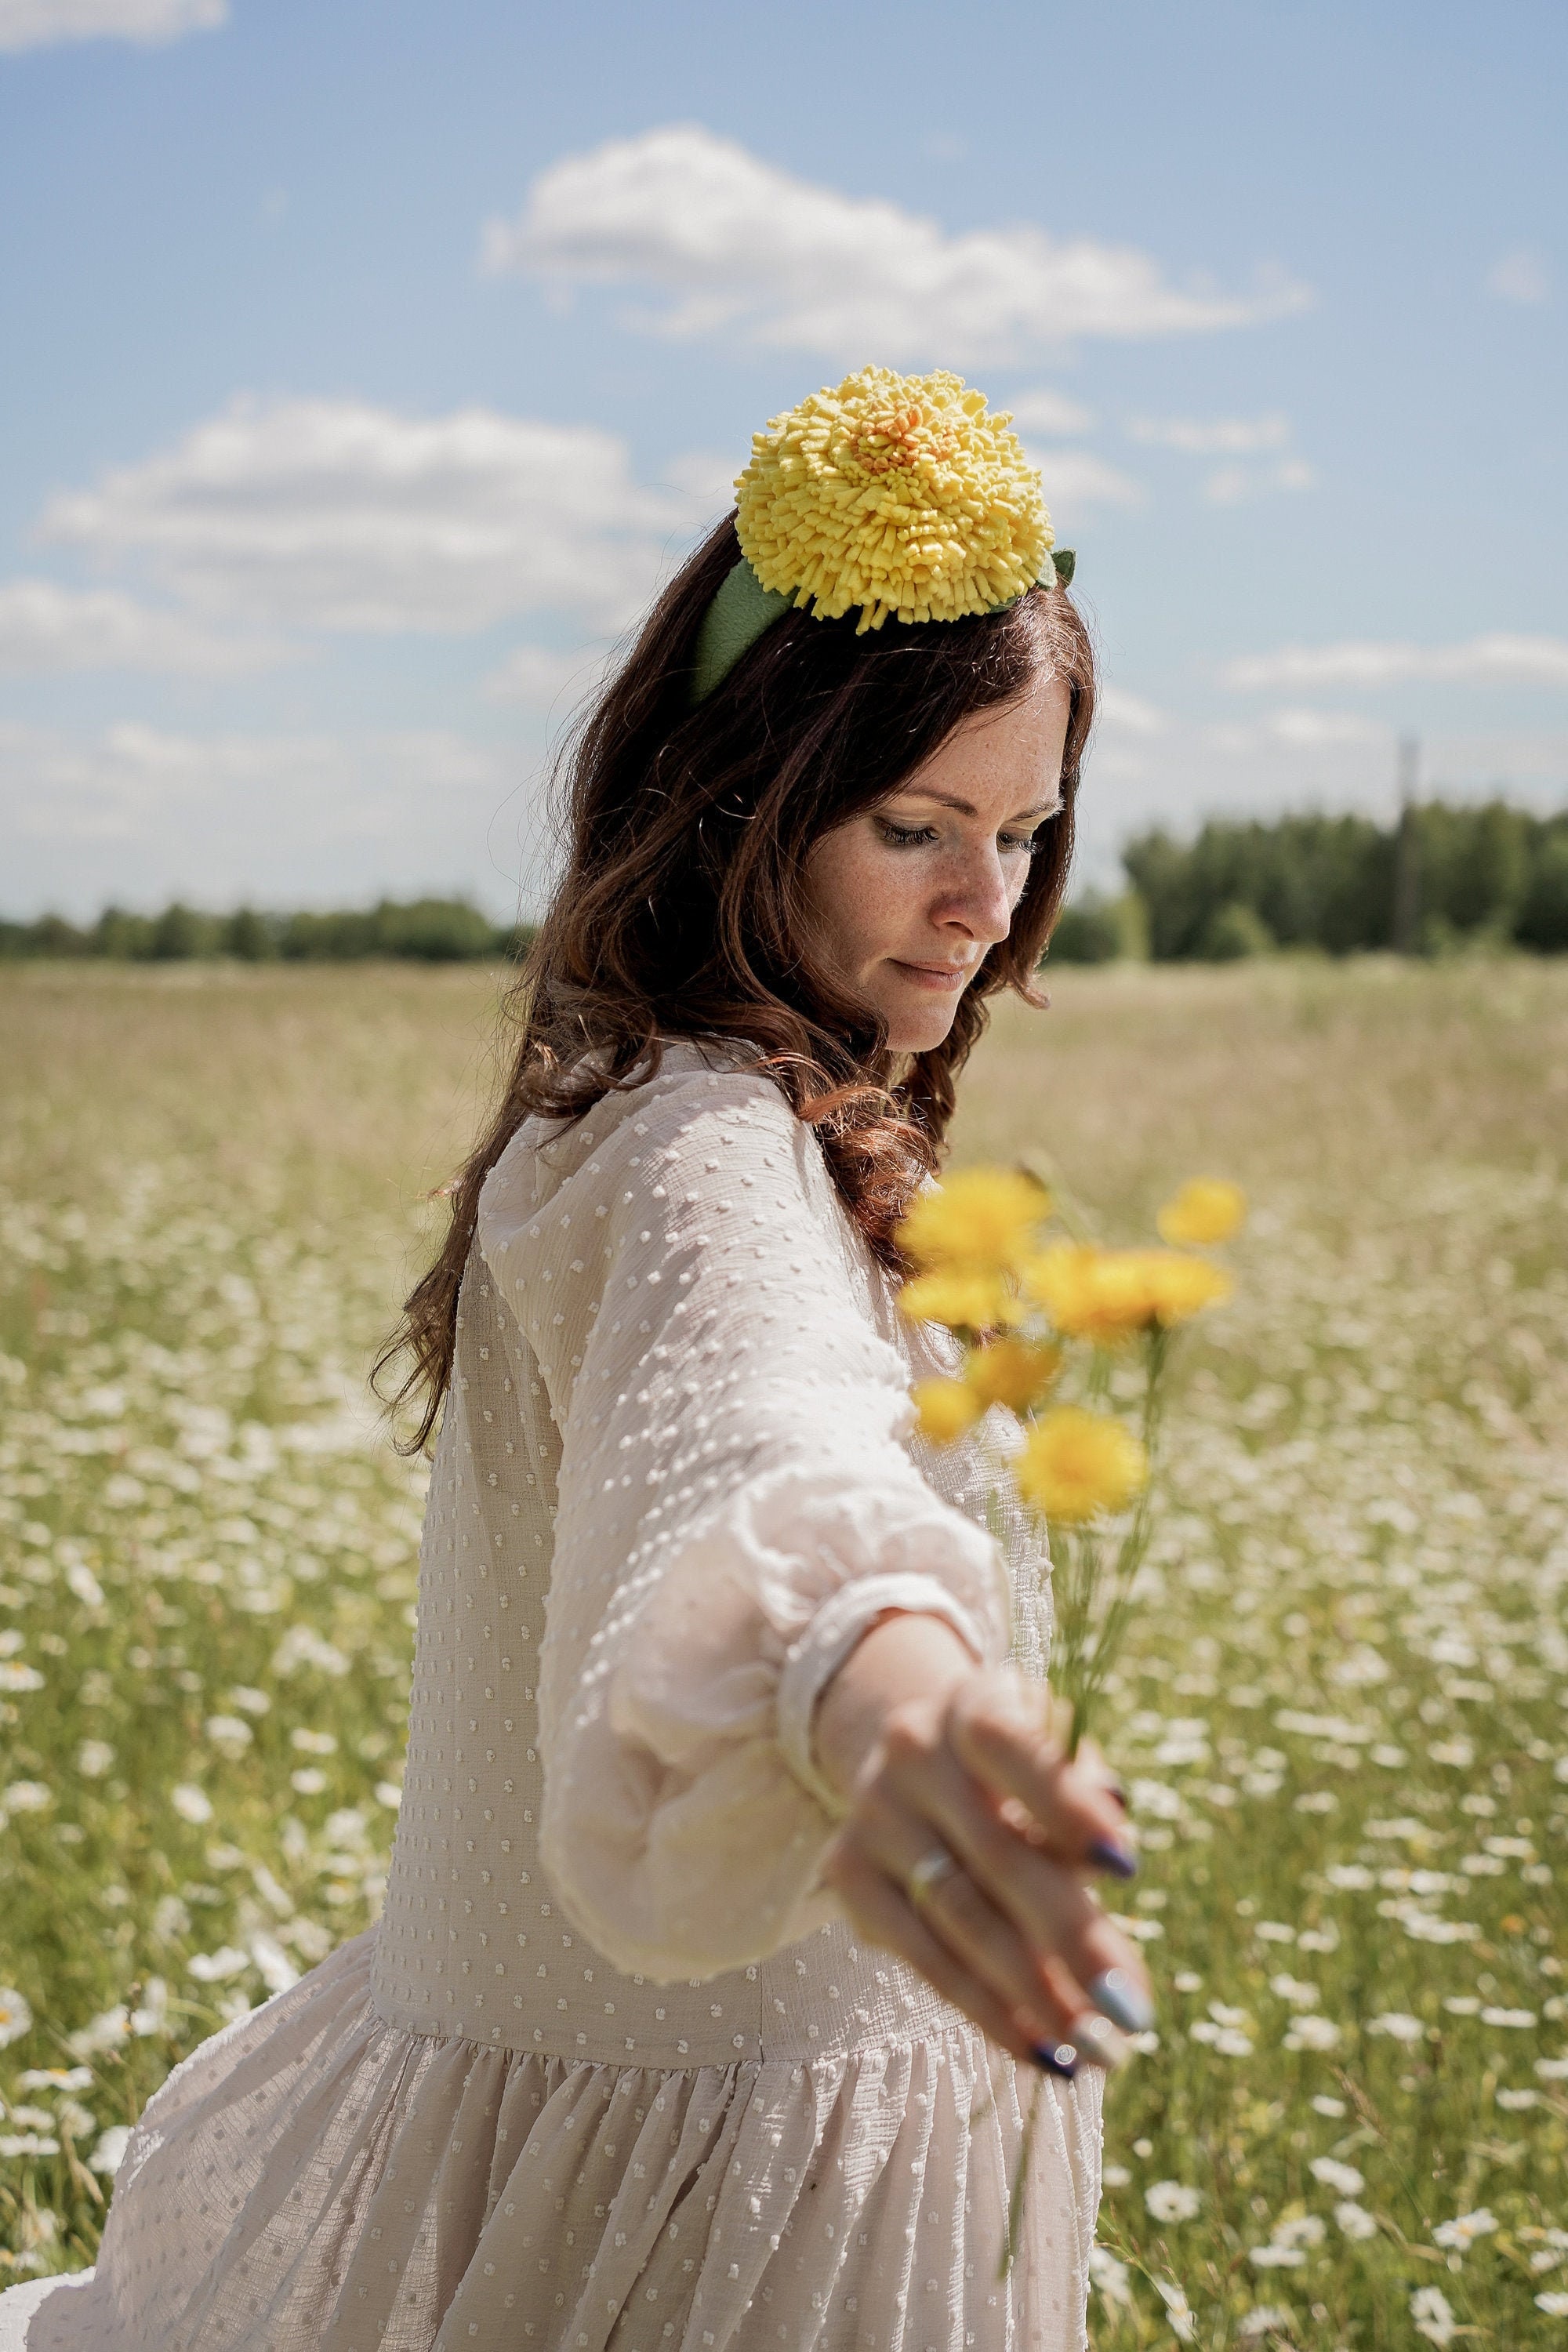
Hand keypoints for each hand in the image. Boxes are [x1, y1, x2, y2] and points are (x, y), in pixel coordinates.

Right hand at [816, 1615, 1151, 2074]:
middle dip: (1070, 1938)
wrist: (919, 1752)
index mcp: (974, 1702)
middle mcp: (911, 1748)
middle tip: (1131, 2010)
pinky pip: (922, 1956)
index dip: (1066, 1804)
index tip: (1128, 1870)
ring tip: (1098, 2049)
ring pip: (957, 1917)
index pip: (1011, 1745)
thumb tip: (1115, 1875)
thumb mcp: (1060, 1759)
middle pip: (994, 1854)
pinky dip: (987, 2010)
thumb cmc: (1020, 1767)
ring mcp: (872, 1811)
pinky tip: (1041, 2048)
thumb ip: (1088, 1807)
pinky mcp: (847, 1872)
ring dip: (1033, 1992)